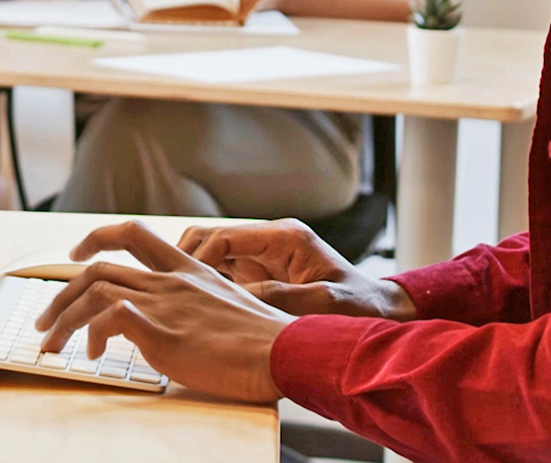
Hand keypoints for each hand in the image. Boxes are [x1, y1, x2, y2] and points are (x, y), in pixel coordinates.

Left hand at [33, 221, 294, 402]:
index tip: (78, 254)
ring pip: (94, 291)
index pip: (135, 234)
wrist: (286, 351)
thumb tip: (185, 326)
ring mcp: (164, 304)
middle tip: (47, 319)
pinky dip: (91, 334)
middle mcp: (171, 281)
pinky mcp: (161, 332)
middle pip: (99, 268)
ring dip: (63, 318)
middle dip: (62, 292)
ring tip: (53, 344)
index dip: (99, 237)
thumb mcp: (232, 309)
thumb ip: (202, 308)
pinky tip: (94, 354)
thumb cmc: (268, 341)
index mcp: (189, 270)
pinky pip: (108, 319)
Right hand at [178, 218, 415, 320]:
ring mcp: (263, 258)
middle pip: (210, 239)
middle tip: (169, 293)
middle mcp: (269, 242)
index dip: (199, 259)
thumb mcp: (325, 304)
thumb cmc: (360, 307)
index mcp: (284, 238)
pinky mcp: (261, 275)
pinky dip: (205, 287)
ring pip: (211, 255)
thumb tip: (241, 300)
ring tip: (176, 303)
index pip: (225, 237)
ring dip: (192, 274)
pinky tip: (195, 310)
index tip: (185, 287)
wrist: (381, 313)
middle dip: (185, 261)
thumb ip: (284, 298)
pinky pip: (223, 274)